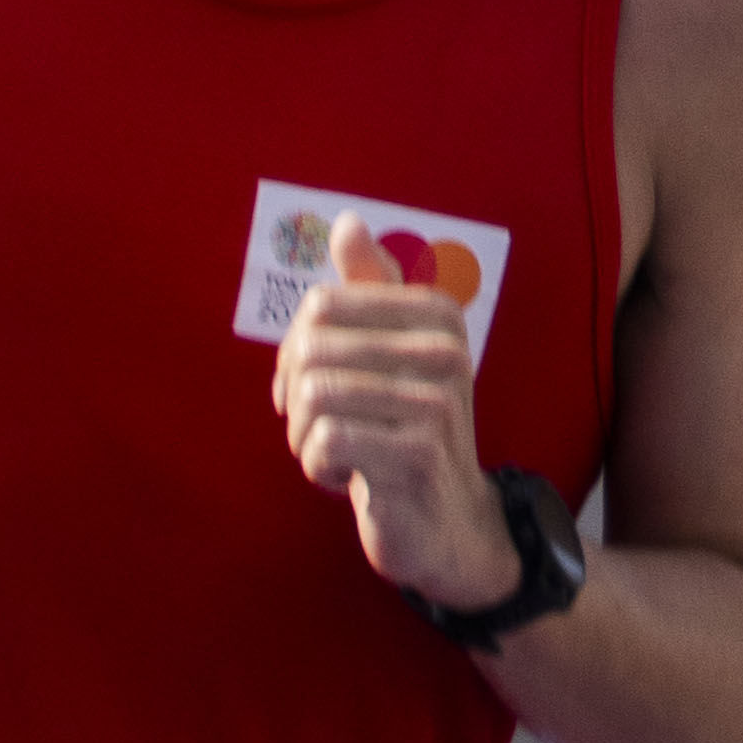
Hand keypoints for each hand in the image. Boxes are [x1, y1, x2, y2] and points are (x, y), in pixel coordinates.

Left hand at [275, 256, 514, 614]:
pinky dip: (317, 466)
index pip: (320, 306)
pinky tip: (344, 477)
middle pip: (312, 349)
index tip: (308, 387)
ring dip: (304, 436)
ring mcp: (437, 404)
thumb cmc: (405, 430)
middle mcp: (446, 351)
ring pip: (314, 396)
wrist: (446, 521)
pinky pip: (326, 442)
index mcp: (438, 314)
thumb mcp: (390, 353)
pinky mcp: (419, 457)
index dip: (295, 350)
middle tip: (318, 429)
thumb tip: (347, 221)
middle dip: (297, 399)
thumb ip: (369, 288)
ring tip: (333, 453)